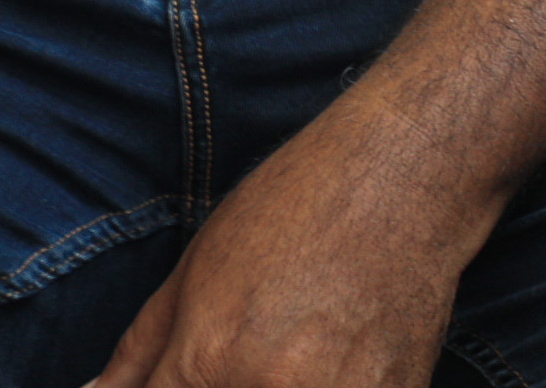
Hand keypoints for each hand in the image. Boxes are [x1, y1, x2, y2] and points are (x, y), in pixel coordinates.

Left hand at [86, 115, 481, 387]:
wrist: (405, 178)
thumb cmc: (295, 207)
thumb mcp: (194, 270)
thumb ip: (141, 352)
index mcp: (211, 362)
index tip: (181, 378)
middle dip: (215, 387)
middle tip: (237, 357)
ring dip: (272, 385)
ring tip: (290, 350)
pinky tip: (329, 359)